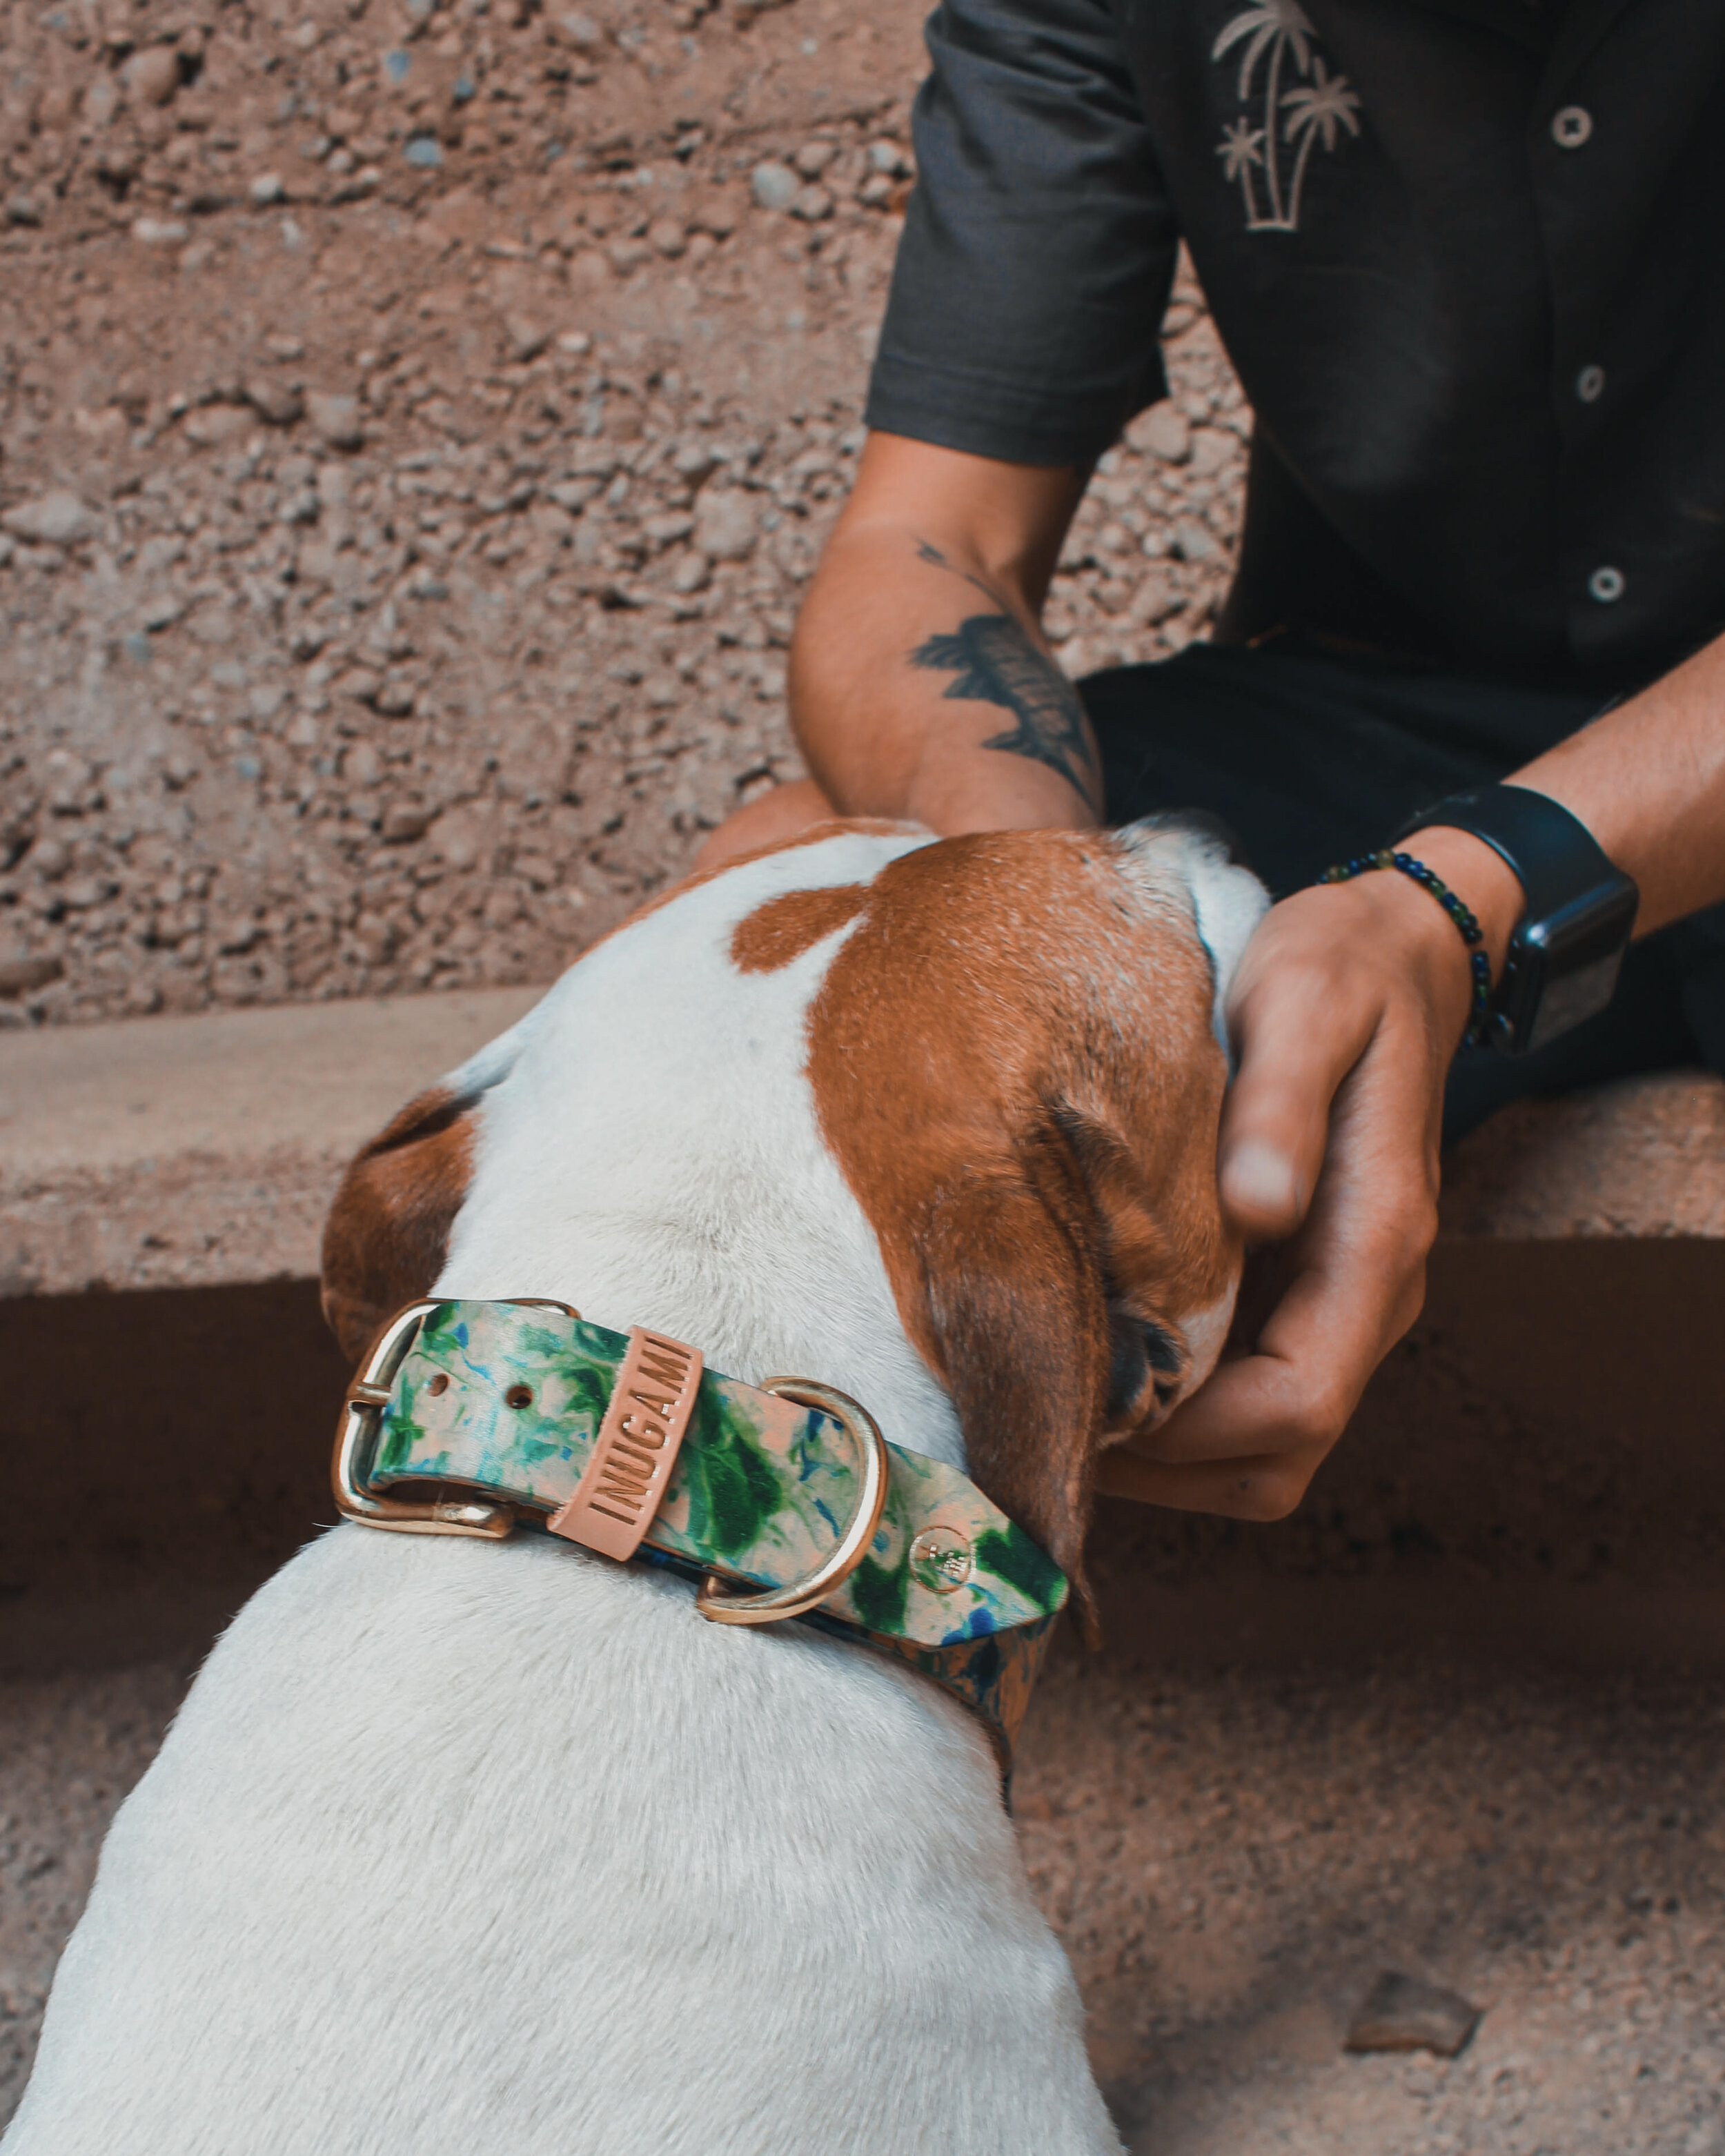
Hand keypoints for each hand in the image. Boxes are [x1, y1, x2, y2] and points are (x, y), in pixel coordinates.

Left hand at [1097, 828, 1520, 1517]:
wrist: (1393, 945)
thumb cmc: (1342, 970)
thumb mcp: (1306, 1007)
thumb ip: (1282, 1108)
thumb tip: (1255, 1210)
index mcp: (1376, 1244)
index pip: (1297, 1404)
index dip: (1190, 1433)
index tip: (1086, 1408)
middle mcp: (1366, 1296)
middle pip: (1278, 1458)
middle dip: (1166, 1469)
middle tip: (1048, 1424)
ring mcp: (1336, 1299)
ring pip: (1261, 1446)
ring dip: (1168, 1455)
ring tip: (1061, 1407)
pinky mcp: (1301, 1286)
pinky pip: (1245, 1392)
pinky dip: (1176, 1410)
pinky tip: (1095, 1359)